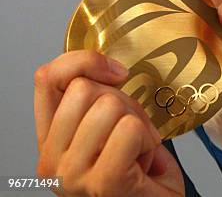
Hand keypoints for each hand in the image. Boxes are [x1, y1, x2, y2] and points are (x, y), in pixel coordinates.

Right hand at [34, 50, 184, 195]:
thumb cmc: (139, 172)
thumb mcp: (110, 126)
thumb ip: (98, 100)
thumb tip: (108, 67)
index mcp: (50, 140)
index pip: (47, 78)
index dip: (85, 61)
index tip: (117, 73)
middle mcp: (51, 159)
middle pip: (84, 87)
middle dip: (123, 101)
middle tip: (134, 132)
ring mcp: (72, 174)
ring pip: (109, 104)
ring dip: (139, 123)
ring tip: (139, 149)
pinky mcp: (103, 183)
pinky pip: (130, 129)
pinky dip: (148, 139)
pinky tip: (145, 162)